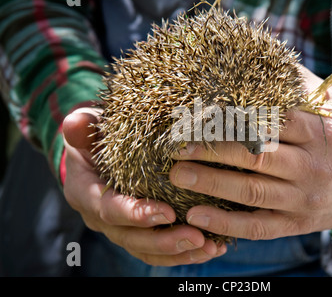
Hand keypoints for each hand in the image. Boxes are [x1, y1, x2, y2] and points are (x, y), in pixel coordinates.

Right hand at [62, 107, 226, 265]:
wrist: (98, 152)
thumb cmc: (97, 136)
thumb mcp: (87, 128)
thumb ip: (81, 127)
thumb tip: (74, 124)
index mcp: (86, 193)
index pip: (110, 210)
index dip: (137, 215)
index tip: (168, 213)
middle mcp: (101, 218)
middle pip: (132, 239)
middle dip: (165, 241)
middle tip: (198, 237)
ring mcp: (121, 228)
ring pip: (148, 250)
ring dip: (180, 252)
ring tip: (210, 247)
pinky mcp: (139, 232)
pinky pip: (160, 250)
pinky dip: (184, 251)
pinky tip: (212, 246)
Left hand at [169, 67, 331, 239]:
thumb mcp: (331, 105)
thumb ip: (296, 84)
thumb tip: (257, 56)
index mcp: (320, 132)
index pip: (272, 121)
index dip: (232, 117)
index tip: (199, 114)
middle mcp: (314, 166)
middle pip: (257, 156)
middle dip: (213, 151)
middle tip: (177, 146)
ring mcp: (305, 199)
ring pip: (253, 192)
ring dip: (212, 184)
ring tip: (177, 176)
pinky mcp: (298, 224)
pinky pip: (259, 227)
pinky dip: (227, 224)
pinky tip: (197, 216)